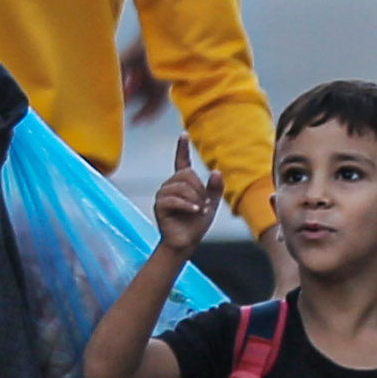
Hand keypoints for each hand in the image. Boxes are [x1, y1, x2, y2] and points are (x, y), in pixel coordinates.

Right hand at [151, 136, 217, 250]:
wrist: (185, 242)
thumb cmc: (196, 224)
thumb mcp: (211, 204)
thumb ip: (215, 188)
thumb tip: (216, 171)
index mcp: (182, 184)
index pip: (182, 162)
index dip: (182, 148)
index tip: (183, 135)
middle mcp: (170, 186)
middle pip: (187, 175)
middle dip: (200, 190)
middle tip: (203, 205)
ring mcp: (163, 195)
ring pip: (182, 186)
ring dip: (195, 199)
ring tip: (199, 211)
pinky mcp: (159, 205)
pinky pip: (174, 199)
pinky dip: (188, 205)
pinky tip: (195, 211)